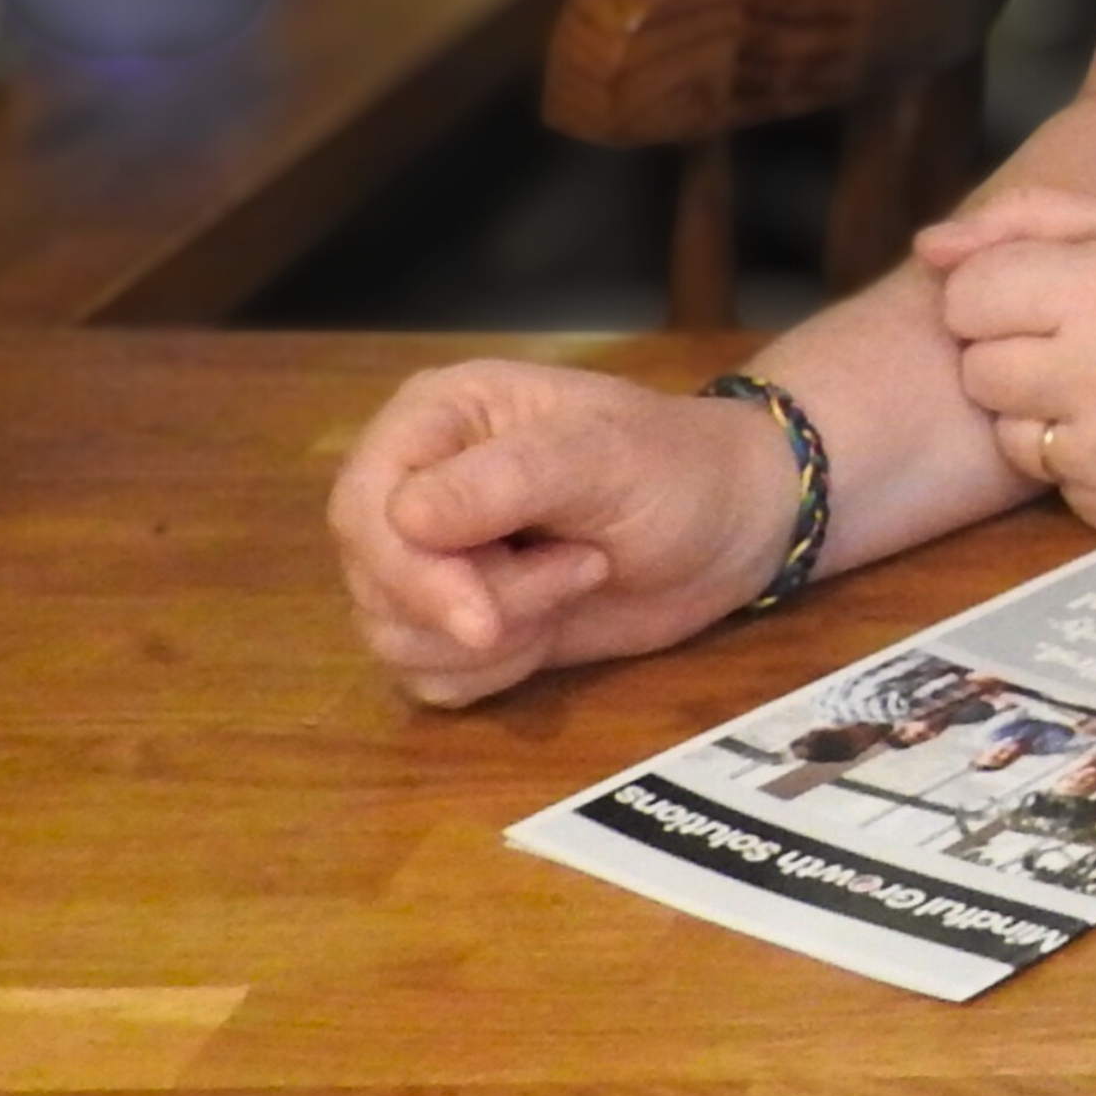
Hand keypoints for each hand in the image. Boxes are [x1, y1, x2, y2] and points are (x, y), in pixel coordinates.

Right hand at [329, 359, 798, 707]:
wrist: (733, 527)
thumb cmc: (677, 469)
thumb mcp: (604, 457)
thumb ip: (506, 480)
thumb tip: (402, 519)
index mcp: (435, 419)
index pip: (362, 509)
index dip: (412, 574)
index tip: (485, 619)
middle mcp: (413, 486)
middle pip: (374, 583)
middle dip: (477, 605)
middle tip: (581, 568)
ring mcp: (430, 559)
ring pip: (393, 638)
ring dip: (495, 639)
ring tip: (578, 579)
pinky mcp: (456, 621)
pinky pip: (427, 676)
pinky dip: (492, 674)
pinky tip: (553, 627)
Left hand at [923, 185, 1095, 544]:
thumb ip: (1030, 222)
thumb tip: (927, 248)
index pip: (967, 297)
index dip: (997, 298)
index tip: (1047, 301)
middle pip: (978, 370)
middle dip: (1017, 358)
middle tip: (1088, 348)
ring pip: (1010, 437)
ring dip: (1048, 417)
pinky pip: (1061, 489)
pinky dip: (1091, 466)